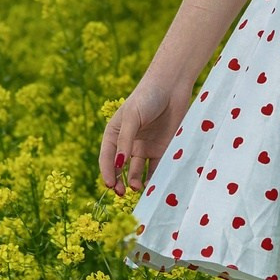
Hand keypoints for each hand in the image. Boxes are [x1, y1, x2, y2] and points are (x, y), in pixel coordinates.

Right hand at [99, 74, 193, 194]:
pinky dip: (154, 178)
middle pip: (120, 169)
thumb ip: (125, 141)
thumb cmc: (147, 96)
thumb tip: (118, 165)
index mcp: (114, 134)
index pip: (107, 158)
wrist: (173, 86)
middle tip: (122, 193)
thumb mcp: (132, 116)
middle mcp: (128, 143)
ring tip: (138, 188)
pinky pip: (156, 168)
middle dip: (120, 182)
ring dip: (136, 182)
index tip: (110, 185)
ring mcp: (144, 147)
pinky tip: (154, 185)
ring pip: (137, 172)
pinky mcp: (162, 149)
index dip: (107, 172)